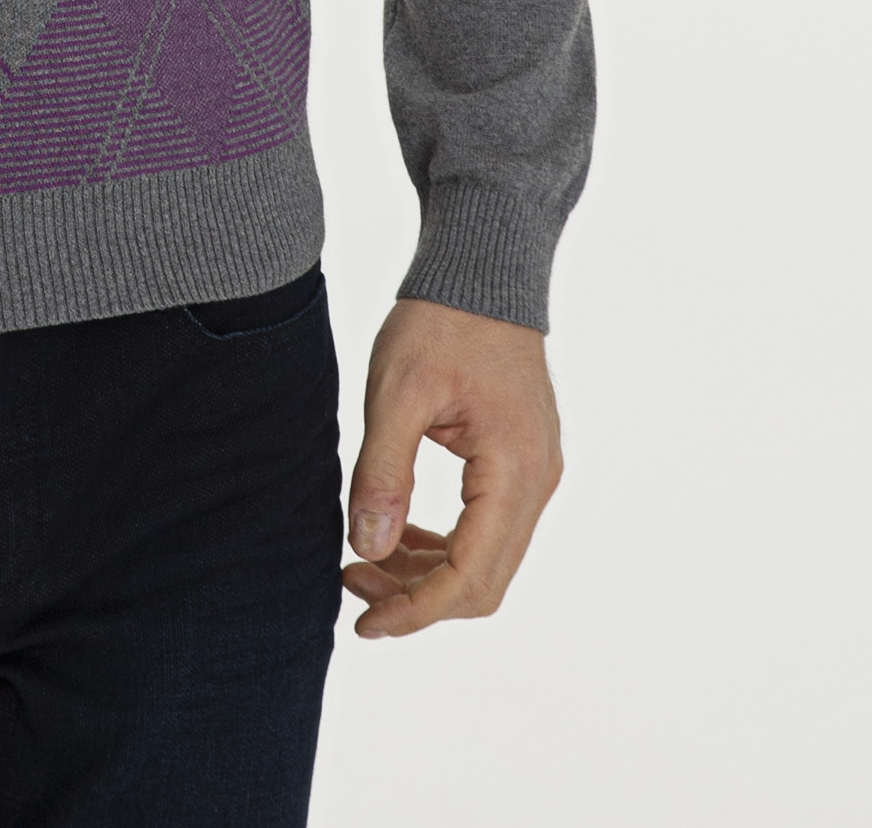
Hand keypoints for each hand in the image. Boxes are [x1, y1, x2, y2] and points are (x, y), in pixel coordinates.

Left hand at [341, 297, 561, 637]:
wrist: (483, 268)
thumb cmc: (442, 318)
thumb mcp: (398, 391)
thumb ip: (384, 472)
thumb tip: (369, 548)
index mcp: (514, 470)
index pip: (470, 577)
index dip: (415, 611)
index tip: (363, 622)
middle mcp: (538, 482)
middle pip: (485, 583)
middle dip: (418, 599)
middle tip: (353, 587)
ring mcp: (537, 474)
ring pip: (489, 561)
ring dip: (429, 575)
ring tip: (366, 563)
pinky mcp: (524, 462)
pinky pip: (490, 529)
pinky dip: (447, 546)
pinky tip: (401, 533)